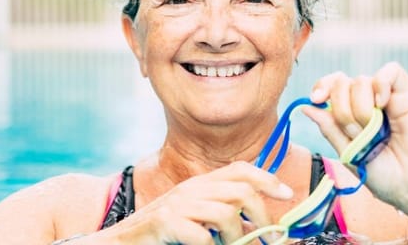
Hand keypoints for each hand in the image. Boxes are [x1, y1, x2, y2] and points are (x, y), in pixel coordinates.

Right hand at [98, 161, 292, 244]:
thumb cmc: (162, 236)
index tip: (288, 195)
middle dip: (262, 217)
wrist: (119, 242)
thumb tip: (258, 225)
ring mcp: (177, 204)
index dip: (268, 179)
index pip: (241, 169)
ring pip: (227, 214)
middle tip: (267, 241)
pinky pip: (203, 237)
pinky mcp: (165, 222)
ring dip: (239, 240)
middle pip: (242, 190)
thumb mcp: (195, 218)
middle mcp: (191, 188)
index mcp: (200, 184)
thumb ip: (221, 214)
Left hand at [304, 62, 407, 207]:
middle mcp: (366, 100)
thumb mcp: (348, 153)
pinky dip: (381, 84)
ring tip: (373, 130)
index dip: (321, 87)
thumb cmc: (382, 173)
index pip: (330, 85)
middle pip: (341, 82)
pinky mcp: (406, 93)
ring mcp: (386, 96)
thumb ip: (329, 128)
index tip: (317, 99)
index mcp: (350, 112)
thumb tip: (306, 107)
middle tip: (355, 133)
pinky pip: (391, 71)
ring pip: (360, 80)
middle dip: (342, 110)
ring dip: (360, 108)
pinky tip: (382, 104)